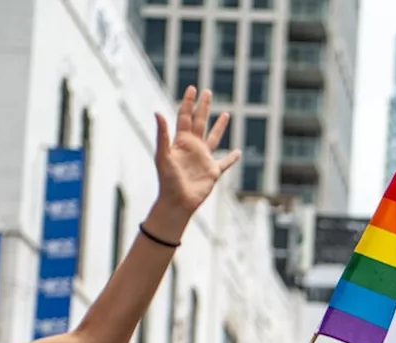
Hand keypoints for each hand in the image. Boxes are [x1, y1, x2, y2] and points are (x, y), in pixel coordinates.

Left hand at [150, 86, 240, 223]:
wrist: (176, 202)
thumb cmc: (167, 180)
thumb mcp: (163, 154)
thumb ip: (162, 134)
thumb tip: (157, 111)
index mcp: (181, 141)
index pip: (185, 116)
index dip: (188, 102)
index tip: (192, 88)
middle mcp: (193, 147)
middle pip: (200, 122)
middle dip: (203, 107)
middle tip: (208, 92)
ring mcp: (204, 159)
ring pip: (214, 138)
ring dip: (219, 126)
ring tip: (226, 114)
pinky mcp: (213, 172)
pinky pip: (225, 163)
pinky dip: (232, 158)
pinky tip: (237, 152)